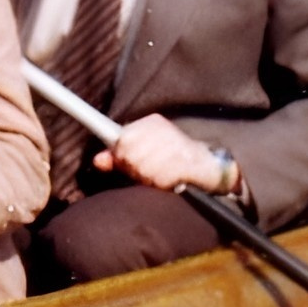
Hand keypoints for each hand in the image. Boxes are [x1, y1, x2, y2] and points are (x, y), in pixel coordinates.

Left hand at [95, 112, 231, 194]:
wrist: (209, 165)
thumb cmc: (171, 159)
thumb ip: (118, 156)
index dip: (120, 153)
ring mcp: (174, 145)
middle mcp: (163, 130)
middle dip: (133, 168)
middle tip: (145, 172)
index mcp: (152, 123)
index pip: (123, 138)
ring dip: (147, 177)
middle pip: (128, 154)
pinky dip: (160, 183)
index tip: (122, 159)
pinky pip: (158, 178)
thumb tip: (98, 160)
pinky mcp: (183, 162)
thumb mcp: (143, 152)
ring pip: (141, 167)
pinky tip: (170, 179)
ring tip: (160, 174)